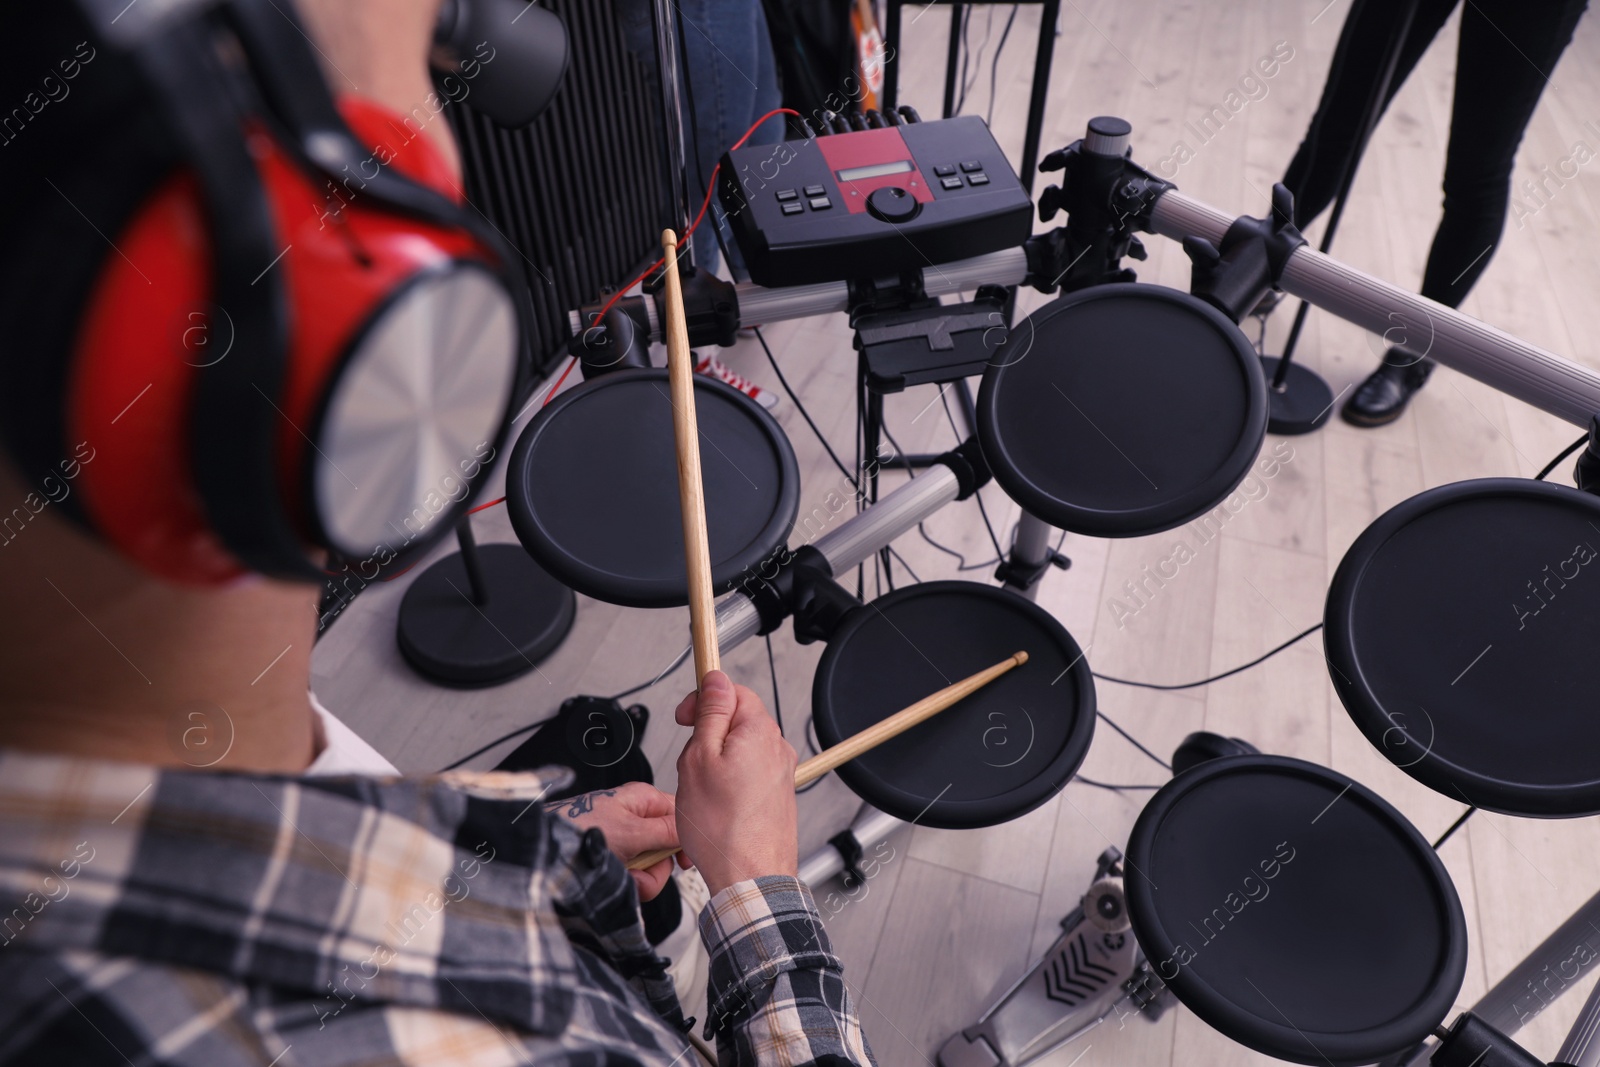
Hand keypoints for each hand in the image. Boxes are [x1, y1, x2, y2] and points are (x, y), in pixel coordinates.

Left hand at [545, 782, 678, 900]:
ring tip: (621, 876)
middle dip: (656, 868)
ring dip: (641, 879)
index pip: (680, 816)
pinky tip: (613, 881)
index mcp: (643, 800)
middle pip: (668, 848)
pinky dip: (627, 884)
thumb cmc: (579, 829)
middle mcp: (635, 819)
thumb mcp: (631, 831)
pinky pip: (635, 877)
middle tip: (640, 870)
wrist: (545, 851)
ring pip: (652, 868)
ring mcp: (625, 842)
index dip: (687, 840)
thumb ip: (666, 831)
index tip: (685, 862)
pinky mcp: (614, 860)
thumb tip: (693, 830)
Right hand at [673, 670, 797, 896]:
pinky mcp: (778, 795)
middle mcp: (777, 748)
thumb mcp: (699, 759)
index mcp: (759, 731)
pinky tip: (717, 806)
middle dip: (708, 735)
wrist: (750, 878)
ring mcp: (780, 773)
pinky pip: (748, 774)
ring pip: (740, 749)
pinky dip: (730, 783)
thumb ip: (709, 714)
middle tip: (690, 761)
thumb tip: (715, 681)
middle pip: (737, 721)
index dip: (704, 699)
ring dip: (717, 761)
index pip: (733, 690)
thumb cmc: (723, 829)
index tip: (685, 717)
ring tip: (703, 790)